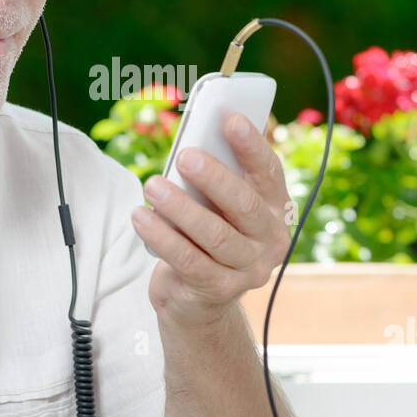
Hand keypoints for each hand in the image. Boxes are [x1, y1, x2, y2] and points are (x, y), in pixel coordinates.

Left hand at [132, 113, 292, 327]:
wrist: (199, 298)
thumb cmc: (207, 232)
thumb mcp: (218, 203)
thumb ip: (219, 172)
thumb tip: (202, 131)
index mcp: (276, 208)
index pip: (270, 172)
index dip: (252, 145)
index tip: (230, 118)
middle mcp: (271, 240)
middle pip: (244, 205)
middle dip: (214, 178)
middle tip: (185, 155)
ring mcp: (248, 269)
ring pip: (214, 235)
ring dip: (180, 207)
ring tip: (152, 185)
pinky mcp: (219, 290)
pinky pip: (188, 260)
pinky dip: (162, 236)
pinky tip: (140, 217)